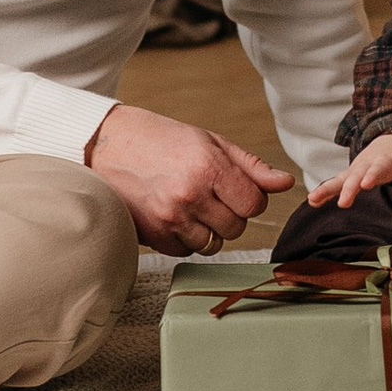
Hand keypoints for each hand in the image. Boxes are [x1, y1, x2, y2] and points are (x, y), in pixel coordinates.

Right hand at [85, 106, 288, 252]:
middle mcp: (191, 195)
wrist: (105, 146)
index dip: (249, 197)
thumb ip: (250, 166)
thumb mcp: (209, 141)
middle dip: (230, 214)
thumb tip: (286, 183)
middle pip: (237, 227)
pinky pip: (187, 251)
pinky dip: (186, 238)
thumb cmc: (161, 139)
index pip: (254, 204)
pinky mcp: (154, 237)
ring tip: (191, 203)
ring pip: (214, 244)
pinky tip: (173, 214)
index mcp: (208, 167)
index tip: (234, 187)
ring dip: (209, 228)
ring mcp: (170, 219)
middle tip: (210, 193)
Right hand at [310, 133, 391, 207]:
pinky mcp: (352, 174)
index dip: (373, 174)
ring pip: (342, 178)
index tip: (366, 183)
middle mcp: (370, 162)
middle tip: (345, 201)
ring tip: (315, 200)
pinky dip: (325, 190)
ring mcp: (358, 168)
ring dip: (330, 188)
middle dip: (351, 186)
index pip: (381, 167)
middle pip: (358, 174)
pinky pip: (336, 182)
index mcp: (389, 159)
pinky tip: (312, 201)